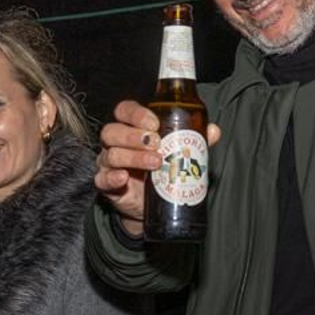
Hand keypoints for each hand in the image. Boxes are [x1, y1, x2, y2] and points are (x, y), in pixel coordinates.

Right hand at [94, 100, 220, 236]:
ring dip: (133, 157)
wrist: (151, 203)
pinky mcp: (107, 186)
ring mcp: (109, 164)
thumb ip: (194, 140)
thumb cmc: (162, 168)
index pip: (124, 111)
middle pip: (112, 131)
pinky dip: (112, 177)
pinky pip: (102, 179)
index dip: (136, 114)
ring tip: (156, 163)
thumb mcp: (178, 152)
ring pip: (111, 154)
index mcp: (131, 128)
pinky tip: (124, 177)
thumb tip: (213, 131)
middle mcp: (115, 143)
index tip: (155, 123)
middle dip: (134, 136)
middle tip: (157, 143)